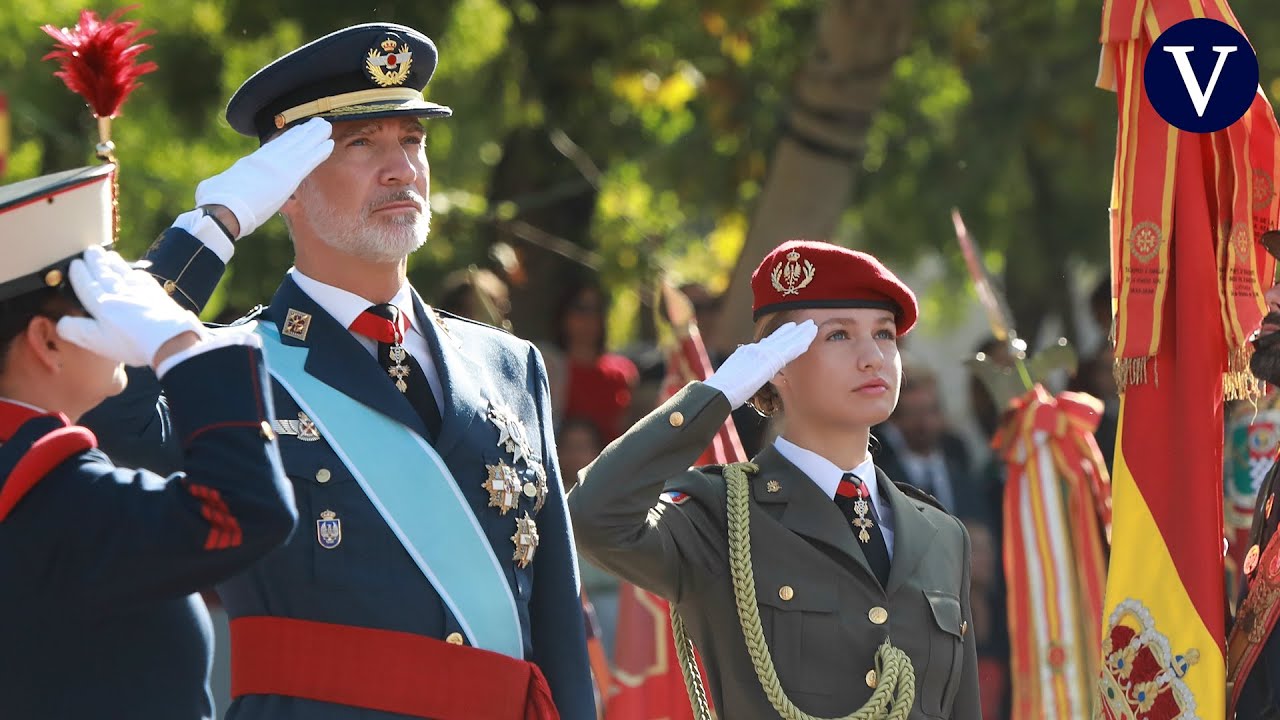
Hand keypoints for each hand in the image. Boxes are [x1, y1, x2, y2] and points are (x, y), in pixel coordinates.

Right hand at [56, 246, 206, 367]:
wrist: (171, 339)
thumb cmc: (132, 343)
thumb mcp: (98, 342)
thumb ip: (77, 331)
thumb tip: (61, 322)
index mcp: (102, 304)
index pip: (87, 285)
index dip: (80, 274)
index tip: (74, 263)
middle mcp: (120, 292)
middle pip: (105, 273)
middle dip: (96, 261)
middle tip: (91, 249)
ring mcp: (141, 291)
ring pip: (123, 272)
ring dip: (114, 262)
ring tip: (109, 254)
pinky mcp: (158, 293)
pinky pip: (143, 278)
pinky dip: (136, 272)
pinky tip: (136, 272)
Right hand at [193, 117, 332, 238]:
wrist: (222, 208)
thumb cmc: (213, 203)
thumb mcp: (215, 188)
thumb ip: (221, 185)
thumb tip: (214, 188)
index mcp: (249, 163)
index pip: (271, 149)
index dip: (285, 139)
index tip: (294, 131)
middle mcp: (265, 160)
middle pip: (288, 142)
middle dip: (302, 132)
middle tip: (315, 122)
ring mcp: (277, 166)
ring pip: (300, 146)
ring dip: (315, 135)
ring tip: (326, 125)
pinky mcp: (288, 176)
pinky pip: (308, 160)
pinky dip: (319, 152)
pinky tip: (330, 144)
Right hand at [703, 320, 817, 407]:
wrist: (719, 392)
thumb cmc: (721, 392)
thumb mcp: (731, 379)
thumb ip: (741, 375)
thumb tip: (742, 380)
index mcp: (746, 354)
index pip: (767, 342)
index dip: (780, 334)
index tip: (790, 328)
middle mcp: (755, 350)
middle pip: (778, 337)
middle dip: (793, 330)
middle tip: (806, 323)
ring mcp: (762, 353)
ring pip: (786, 340)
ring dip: (800, 333)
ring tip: (812, 325)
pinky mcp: (768, 361)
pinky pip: (789, 350)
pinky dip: (799, 343)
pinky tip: (810, 339)